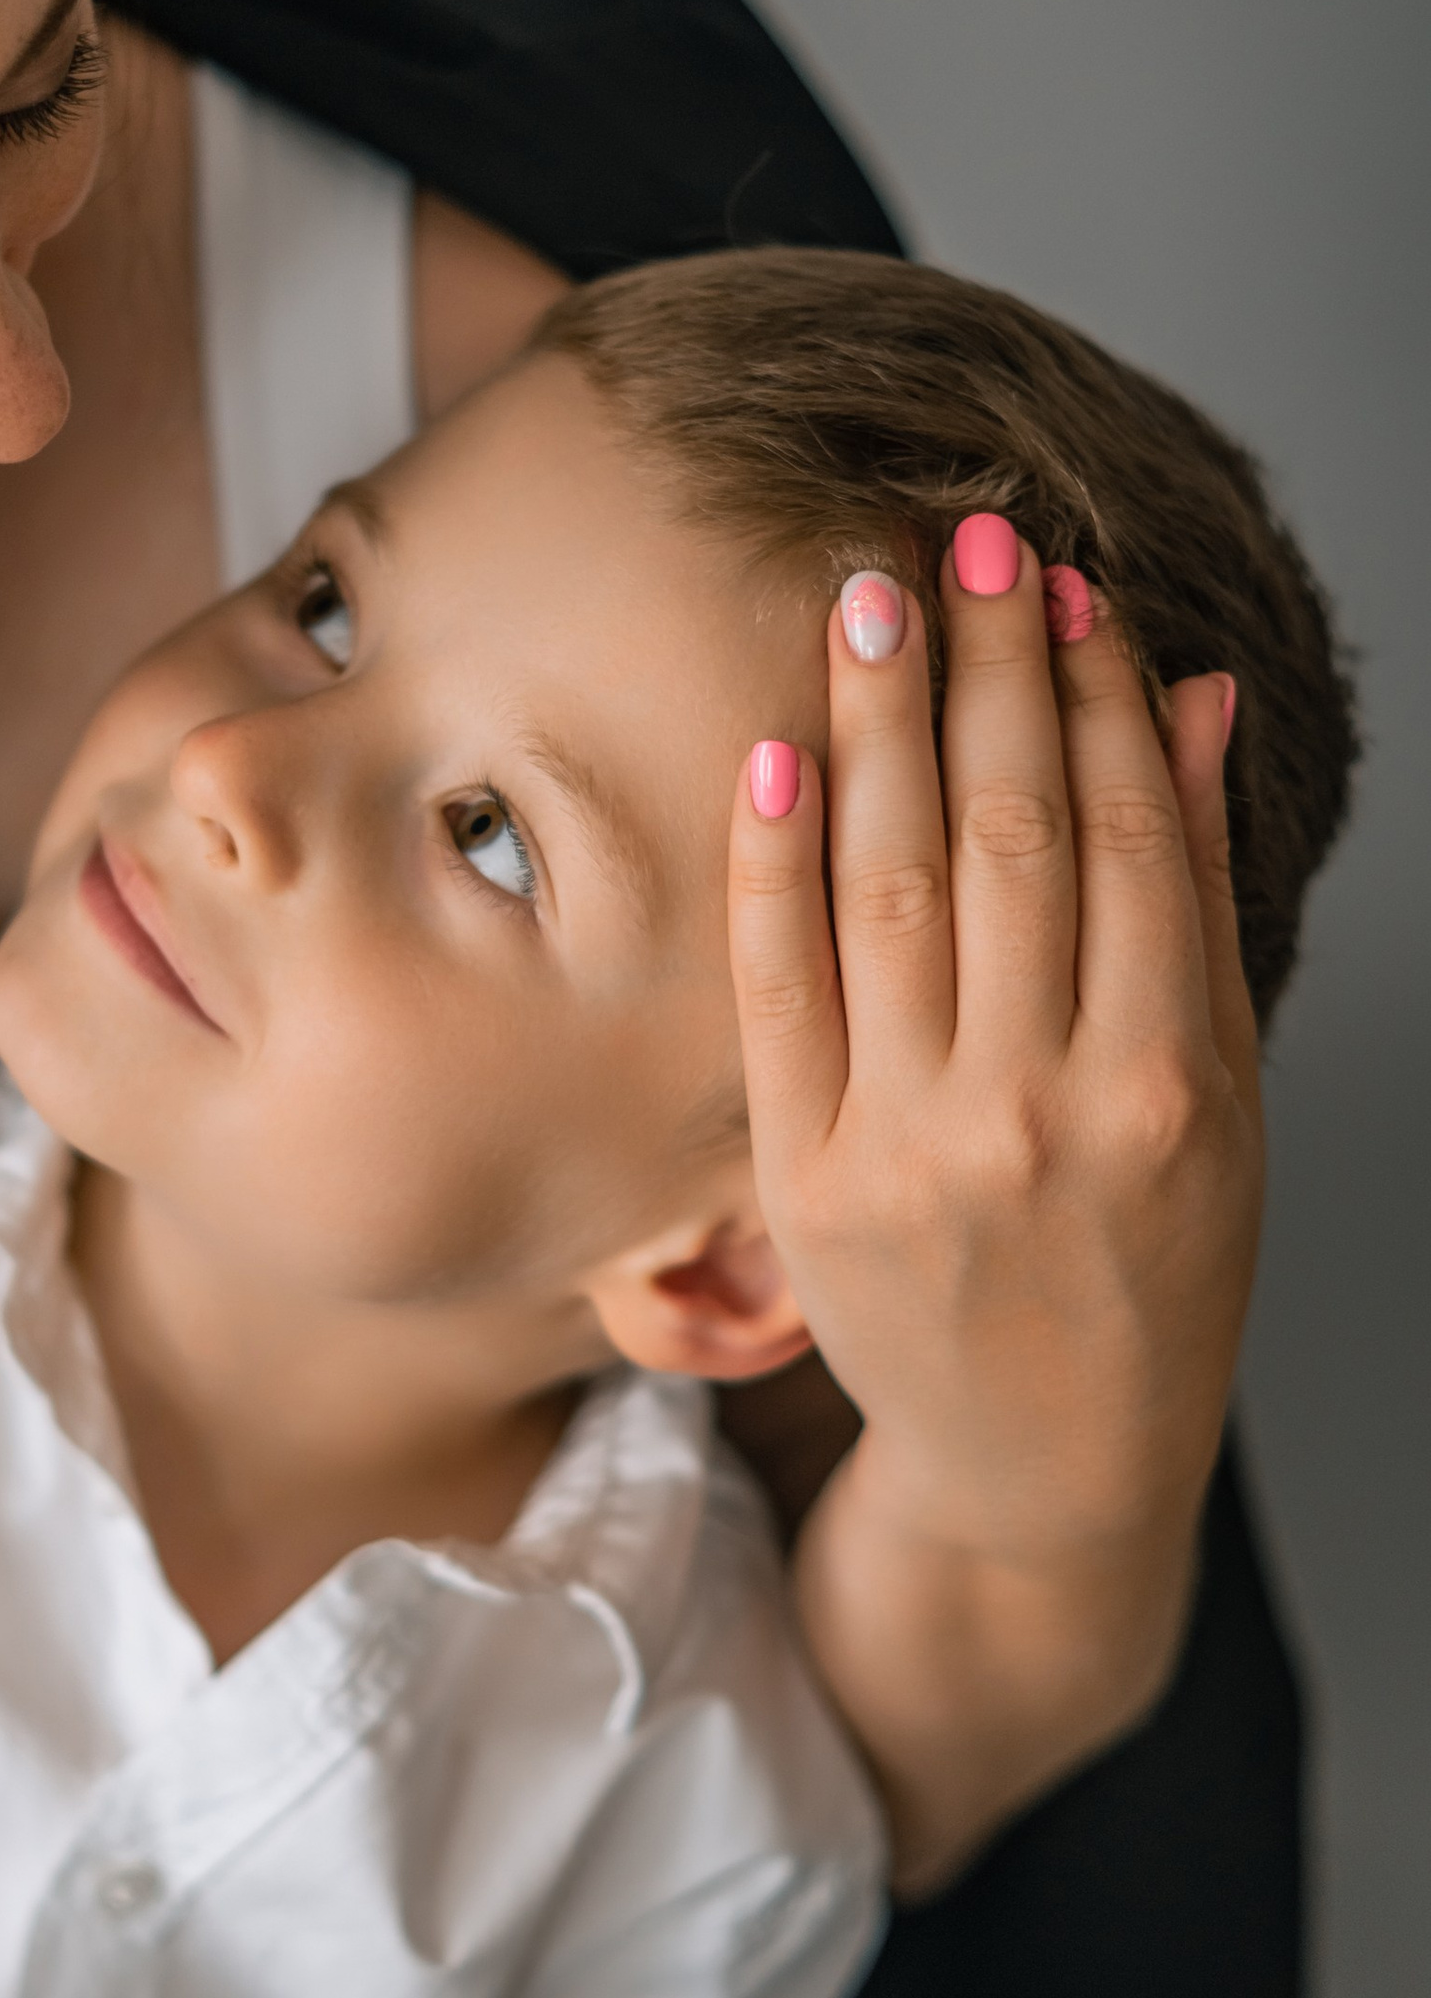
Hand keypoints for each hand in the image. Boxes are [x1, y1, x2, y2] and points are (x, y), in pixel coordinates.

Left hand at [730, 527, 1259, 1887]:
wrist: (1046, 1461)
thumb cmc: (1155, 1265)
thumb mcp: (1223, 1094)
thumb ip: (1192, 897)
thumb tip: (1181, 700)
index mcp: (1168, 1086)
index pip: (1123, 838)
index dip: (1089, 695)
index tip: (1062, 583)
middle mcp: (1044, 1111)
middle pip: (1009, 837)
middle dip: (985, 672)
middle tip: (961, 537)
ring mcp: (914, 1147)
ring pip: (892, 888)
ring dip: (877, 723)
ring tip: (866, 593)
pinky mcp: (808, 1179)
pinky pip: (781, 987)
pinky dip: (775, 862)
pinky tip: (779, 749)